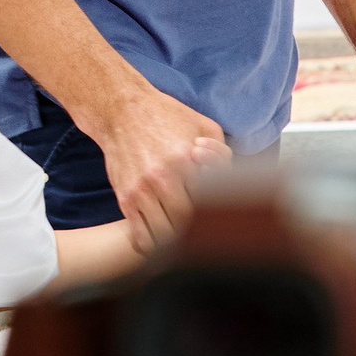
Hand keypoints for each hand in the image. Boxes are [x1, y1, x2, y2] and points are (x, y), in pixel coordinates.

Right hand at [99, 89, 226, 252]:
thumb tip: (233, 177)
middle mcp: (163, 177)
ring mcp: (142, 190)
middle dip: (198, 233)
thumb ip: (222, 153)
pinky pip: (140, 234)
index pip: (210, 201)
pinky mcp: (125, 198)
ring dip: (176, 243)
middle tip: (204, 235)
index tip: (221, 220)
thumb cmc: (164, 116)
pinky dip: (151, 244)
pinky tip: (158, 242)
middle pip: (188, 223)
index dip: (218, 215)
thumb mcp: (203, 125)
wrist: (122, 111)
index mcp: (187, 160)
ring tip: (183, 241)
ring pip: (164, 234)